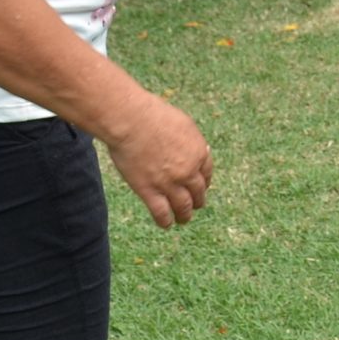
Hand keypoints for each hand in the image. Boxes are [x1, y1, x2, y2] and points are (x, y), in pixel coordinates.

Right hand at [103, 96, 212, 227]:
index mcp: (198, 152)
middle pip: (198, 192)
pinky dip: (166, 221)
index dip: (204, 183)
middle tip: (195, 205)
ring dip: (185, 215)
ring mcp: (169, 183)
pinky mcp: (149, 191)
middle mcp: (188, 171)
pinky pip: (161, 213)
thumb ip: (191, 140)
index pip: (207, 174)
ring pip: (183, 207)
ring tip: (183, 219)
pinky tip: (166, 224)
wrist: (131, 121)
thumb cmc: (153, 115)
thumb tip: (198, 149)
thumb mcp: (182, 123)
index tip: (201, 188)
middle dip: (197, 201)